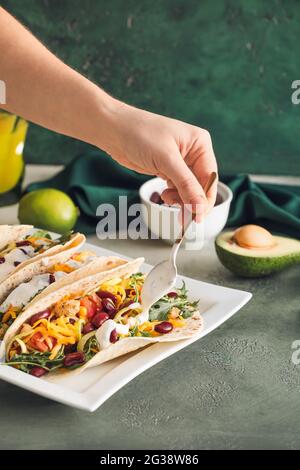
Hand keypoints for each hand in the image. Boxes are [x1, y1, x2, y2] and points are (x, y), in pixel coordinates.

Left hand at [103, 100, 217, 221]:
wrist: (113, 130)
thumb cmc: (140, 134)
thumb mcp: (166, 160)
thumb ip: (186, 185)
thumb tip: (200, 207)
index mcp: (200, 144)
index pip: (210, 178)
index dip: (205, 199)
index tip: (198, 217)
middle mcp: (194, 153)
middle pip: (201, 186)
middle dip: (192, 201)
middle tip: (183, 218)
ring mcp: (181, 162)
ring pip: (189, 190)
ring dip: (181, 200)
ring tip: (167, 198)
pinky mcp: (168, 170)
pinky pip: (178, 189)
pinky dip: (173, 196)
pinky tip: (164, 195)